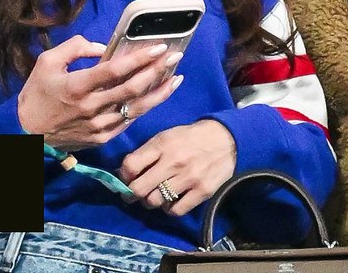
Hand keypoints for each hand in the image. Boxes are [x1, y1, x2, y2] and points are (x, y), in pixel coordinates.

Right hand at [17, 36, 183, 151]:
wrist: (27, 134)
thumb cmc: (37, 94)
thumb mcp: (47, 62)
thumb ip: (75, 48)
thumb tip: (102, 48)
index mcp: (77, 86)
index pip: (115, 70)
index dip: (139, 59)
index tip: (159, 47)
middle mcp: (91, 107)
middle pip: (132, 89)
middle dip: (157, 71)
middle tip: (175, 57)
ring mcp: (98, 125)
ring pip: (136, 108)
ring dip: (159, 93)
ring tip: (176, 78)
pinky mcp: (101, 138)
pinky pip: (128, 121)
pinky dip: (145, 108)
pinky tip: (156, 96)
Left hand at [119, 119, 236, 215]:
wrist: (225, 139)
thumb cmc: (189, 138)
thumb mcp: (165, 137)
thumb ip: (146, 152)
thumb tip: (124, 172)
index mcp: (162, 145)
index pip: (131, 165)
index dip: (123, 176)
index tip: (125, 179)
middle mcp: (174, 162)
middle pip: (139, 188)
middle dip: (131, 194)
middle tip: (132, 195)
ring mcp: (189, 178)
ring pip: (155, 201)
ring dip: (150, 202)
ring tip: (153, 196)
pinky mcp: (202, 191)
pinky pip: (176, 210)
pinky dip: (168, 209)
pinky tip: (170, 201)